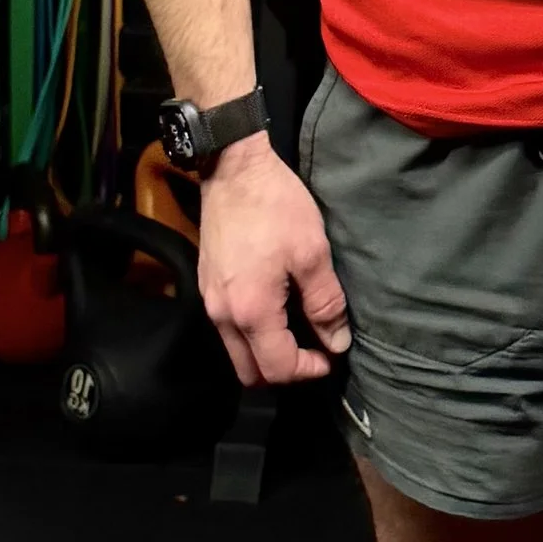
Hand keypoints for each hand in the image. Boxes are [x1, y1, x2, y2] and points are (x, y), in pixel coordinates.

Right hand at [197, 136, 350, 387]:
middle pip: (251, 372)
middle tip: (314, 350)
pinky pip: (229, 329)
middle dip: (285, 370)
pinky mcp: (206, 285)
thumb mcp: (313, 253)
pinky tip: (277, 307)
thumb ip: (326, 304)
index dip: (310, 371)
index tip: (332, 355)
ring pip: (237, 352)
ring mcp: (210, 301)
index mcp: (251, 312)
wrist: (232, 168)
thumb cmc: (276, 207)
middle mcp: (222, 316)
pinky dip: (253, 333)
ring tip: (299, 328)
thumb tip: (336, 343)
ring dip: (267, 352)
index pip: (278, 368)